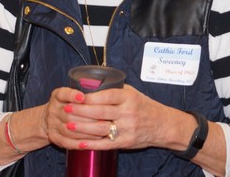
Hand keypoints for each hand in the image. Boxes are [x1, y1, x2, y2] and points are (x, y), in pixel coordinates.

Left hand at [48, 85, 178, 151]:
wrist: (162, 125)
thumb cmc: (145, 107)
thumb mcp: (133, 93)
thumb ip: (115, 90)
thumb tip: (93, 85)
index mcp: (129, 98)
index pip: (106, 96)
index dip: (89, 97)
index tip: (76, 97)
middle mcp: (128, 113)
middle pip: (100, 112)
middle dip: (80, 111)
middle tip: (66, 109)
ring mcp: (127, 128)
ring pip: (100, 128)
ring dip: (82, 128)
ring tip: (68, 125)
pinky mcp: (126, 142)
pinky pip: (106, 144)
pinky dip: (92, 144)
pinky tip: (80, 143)